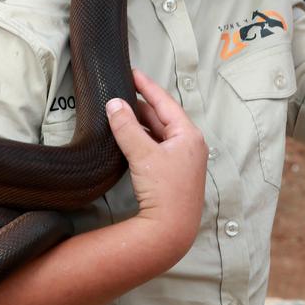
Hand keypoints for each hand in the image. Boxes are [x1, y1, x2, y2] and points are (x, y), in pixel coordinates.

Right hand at [106, 68, 206, 253]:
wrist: (171, 231)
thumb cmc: (164, 192)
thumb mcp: (142, 154)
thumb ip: (126, 127)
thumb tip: (114, 104)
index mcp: (189, 134)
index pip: (165, 102)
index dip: (147, 86)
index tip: (133, 73)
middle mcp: (190, 144)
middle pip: (162, 117)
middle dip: (141, 105)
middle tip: (120, 93)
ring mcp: (184, 160)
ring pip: (159, 133)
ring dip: (140, 124)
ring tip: (120, 112)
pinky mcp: (175, 173)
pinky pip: (157, 147)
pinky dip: (143, 139)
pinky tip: (128, 138)